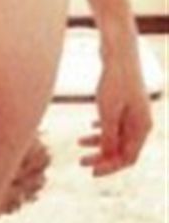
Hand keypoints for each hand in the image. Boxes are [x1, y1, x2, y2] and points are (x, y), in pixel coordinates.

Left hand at [78, 45, 152, 175]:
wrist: (118, 51)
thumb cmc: (114, 80)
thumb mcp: (108, 111)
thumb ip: (108, 135)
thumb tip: (107, 156)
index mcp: (142, 128)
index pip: (127, 158)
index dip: (109, 167)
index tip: (90, 171)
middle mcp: (141, 122)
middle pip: (122, 149)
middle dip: (102, 157)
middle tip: (81, 161)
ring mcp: (134, 111)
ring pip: (117, 135)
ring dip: (100, 142)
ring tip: (79, 143)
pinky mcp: (124, 101)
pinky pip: (115, 122)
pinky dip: (103, 128)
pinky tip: (91, 127)